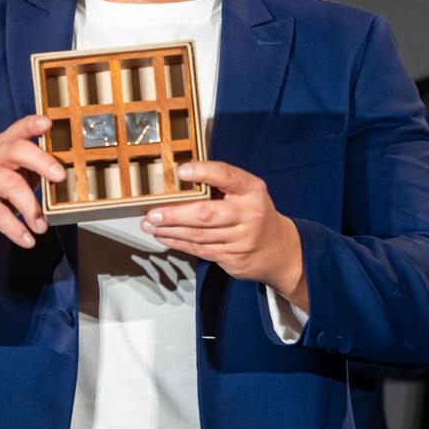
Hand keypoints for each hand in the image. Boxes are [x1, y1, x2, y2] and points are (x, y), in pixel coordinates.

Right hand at [0, 115, 64, 294]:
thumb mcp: (10, 180)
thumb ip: (32, 175)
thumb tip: (64, 181)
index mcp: (2, 147)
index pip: (19, 129)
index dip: (33, 124)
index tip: (48, 123)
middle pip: (17, 149)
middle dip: (42, 161)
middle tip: (60, 177)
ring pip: (11, 184)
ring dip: (32, 208)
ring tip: (42, 227)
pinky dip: (15, 229)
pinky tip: (27, 240)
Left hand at [140, 160, 306, 309]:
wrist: (278, 249)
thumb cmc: (254, 212)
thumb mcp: (248, 192)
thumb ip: (222, 184)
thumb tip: (180, 178)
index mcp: (252, 190)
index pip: (227, 176)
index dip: (203, 172)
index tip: (180, 171)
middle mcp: (249, 213)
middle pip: (206, 214)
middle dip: (175, 214)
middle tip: (152, 213)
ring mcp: (242, 239)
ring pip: (199, 235)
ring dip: (170, 231)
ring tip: (150, 225)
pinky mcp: (233, 258)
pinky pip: (200, 250)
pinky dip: (179, 243)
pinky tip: (164, 237)